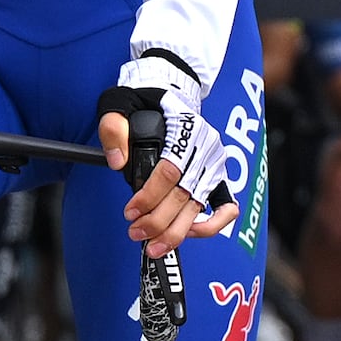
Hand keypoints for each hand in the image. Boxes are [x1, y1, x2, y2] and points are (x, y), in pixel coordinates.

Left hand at [98, 51, 236, 251]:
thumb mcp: (120, 103)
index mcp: (187, 128)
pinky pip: (226, 207)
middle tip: (135, 233)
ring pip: (199, 207)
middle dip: (158, 221)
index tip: (129, 211)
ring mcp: (216, 164)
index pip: (170, 172)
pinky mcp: (219, 176)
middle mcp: (207, 148)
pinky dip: (211, 225)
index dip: (149, 197)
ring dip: (177, 232)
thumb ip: (114, 128)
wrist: (170, 93)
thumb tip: (117, 162)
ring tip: (154, 247)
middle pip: (184, 195)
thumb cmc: (145, 100)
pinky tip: (187, 234)